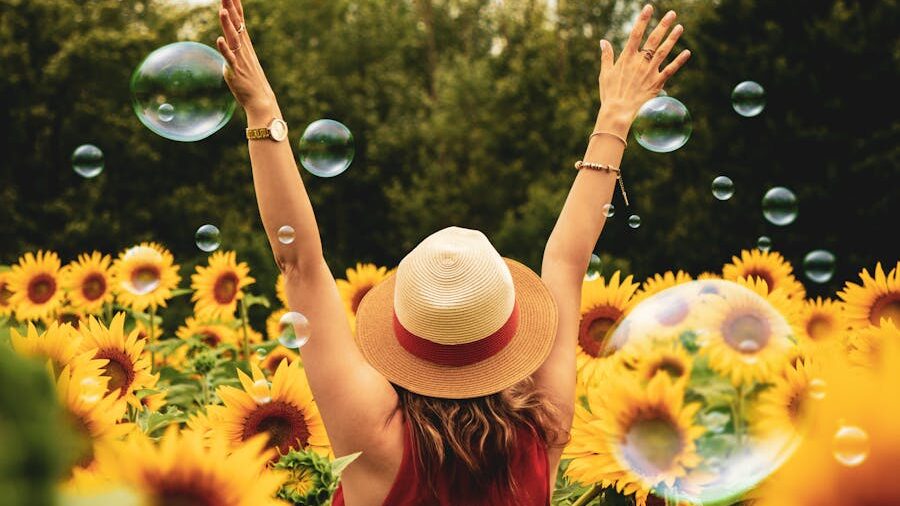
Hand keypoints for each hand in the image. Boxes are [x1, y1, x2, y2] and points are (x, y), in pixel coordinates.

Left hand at [216, 0, 276, 116]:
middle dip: (231, 7)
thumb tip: (227, 38)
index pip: (240, 20)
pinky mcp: (235, 71)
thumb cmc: (251, 80)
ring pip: (233, 38)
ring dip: (228, 25)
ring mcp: (240, 59)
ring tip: (223, 10)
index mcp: (245, 44)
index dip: (235, 5)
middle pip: (236, 24)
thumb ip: (235, 47)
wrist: (260, 100)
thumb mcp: (243, 59)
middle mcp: (243, 48)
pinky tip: (220, 40)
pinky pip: (230, 59)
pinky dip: (225, 49)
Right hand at [595, 4, 690, 134]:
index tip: (649, 7)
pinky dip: (679, 61)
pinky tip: (687, 52)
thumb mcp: (605, 74)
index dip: (643, 19)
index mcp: (626, 58)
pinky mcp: (657, 83)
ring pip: (663, 51)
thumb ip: (606, 56)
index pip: (635, 33)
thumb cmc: (609, 94)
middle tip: (672, 13)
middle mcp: (640, 62)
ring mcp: (649, 72)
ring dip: (672, 38)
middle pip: (653, 39)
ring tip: (680, 27)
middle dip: (663, 25)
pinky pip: (670, 70)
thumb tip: (603, 41)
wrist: (618, 112)